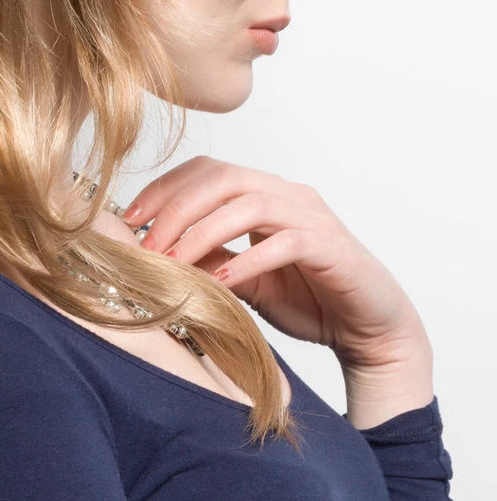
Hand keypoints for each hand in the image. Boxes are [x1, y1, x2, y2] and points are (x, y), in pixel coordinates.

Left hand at [123, 155, 430, 369]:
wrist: (371, 329)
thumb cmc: (307, 298)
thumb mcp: (243, 279)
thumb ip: (209, 259)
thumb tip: (156, 252)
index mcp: (263, 193)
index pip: (206, 170)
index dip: (165, 188)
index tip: (129, 216)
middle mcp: (288, 195)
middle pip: (223, 178)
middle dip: (176, 208)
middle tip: (145, 245)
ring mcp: (313, 218)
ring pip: (250, 203)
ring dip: (203, 232)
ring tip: (173, 263)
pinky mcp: (333, 249)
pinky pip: (286, 242)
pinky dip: (249, 259)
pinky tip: (220, 280)